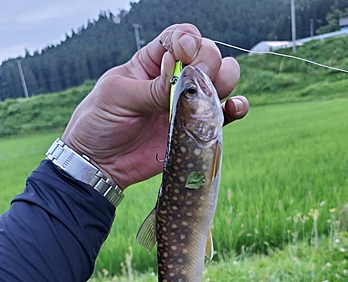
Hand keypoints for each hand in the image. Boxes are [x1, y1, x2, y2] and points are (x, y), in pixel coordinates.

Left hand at [62, 23, 248, 189]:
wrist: (101, 164)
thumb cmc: (99, 122)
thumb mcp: (117, 96)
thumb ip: (151, 88)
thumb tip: (182, 79)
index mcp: (151, 62)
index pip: (179, 38)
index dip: (189, 39)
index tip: (186, 51)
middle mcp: (174, 80)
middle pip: (207, 56)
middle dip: (210, 61)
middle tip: (197, 79)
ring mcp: (186, 106)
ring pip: (221, 82)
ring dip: (225, 82)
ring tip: (212, 95)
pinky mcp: (195, 130)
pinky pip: (224, 116)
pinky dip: (235, 109)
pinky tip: (232, 108)